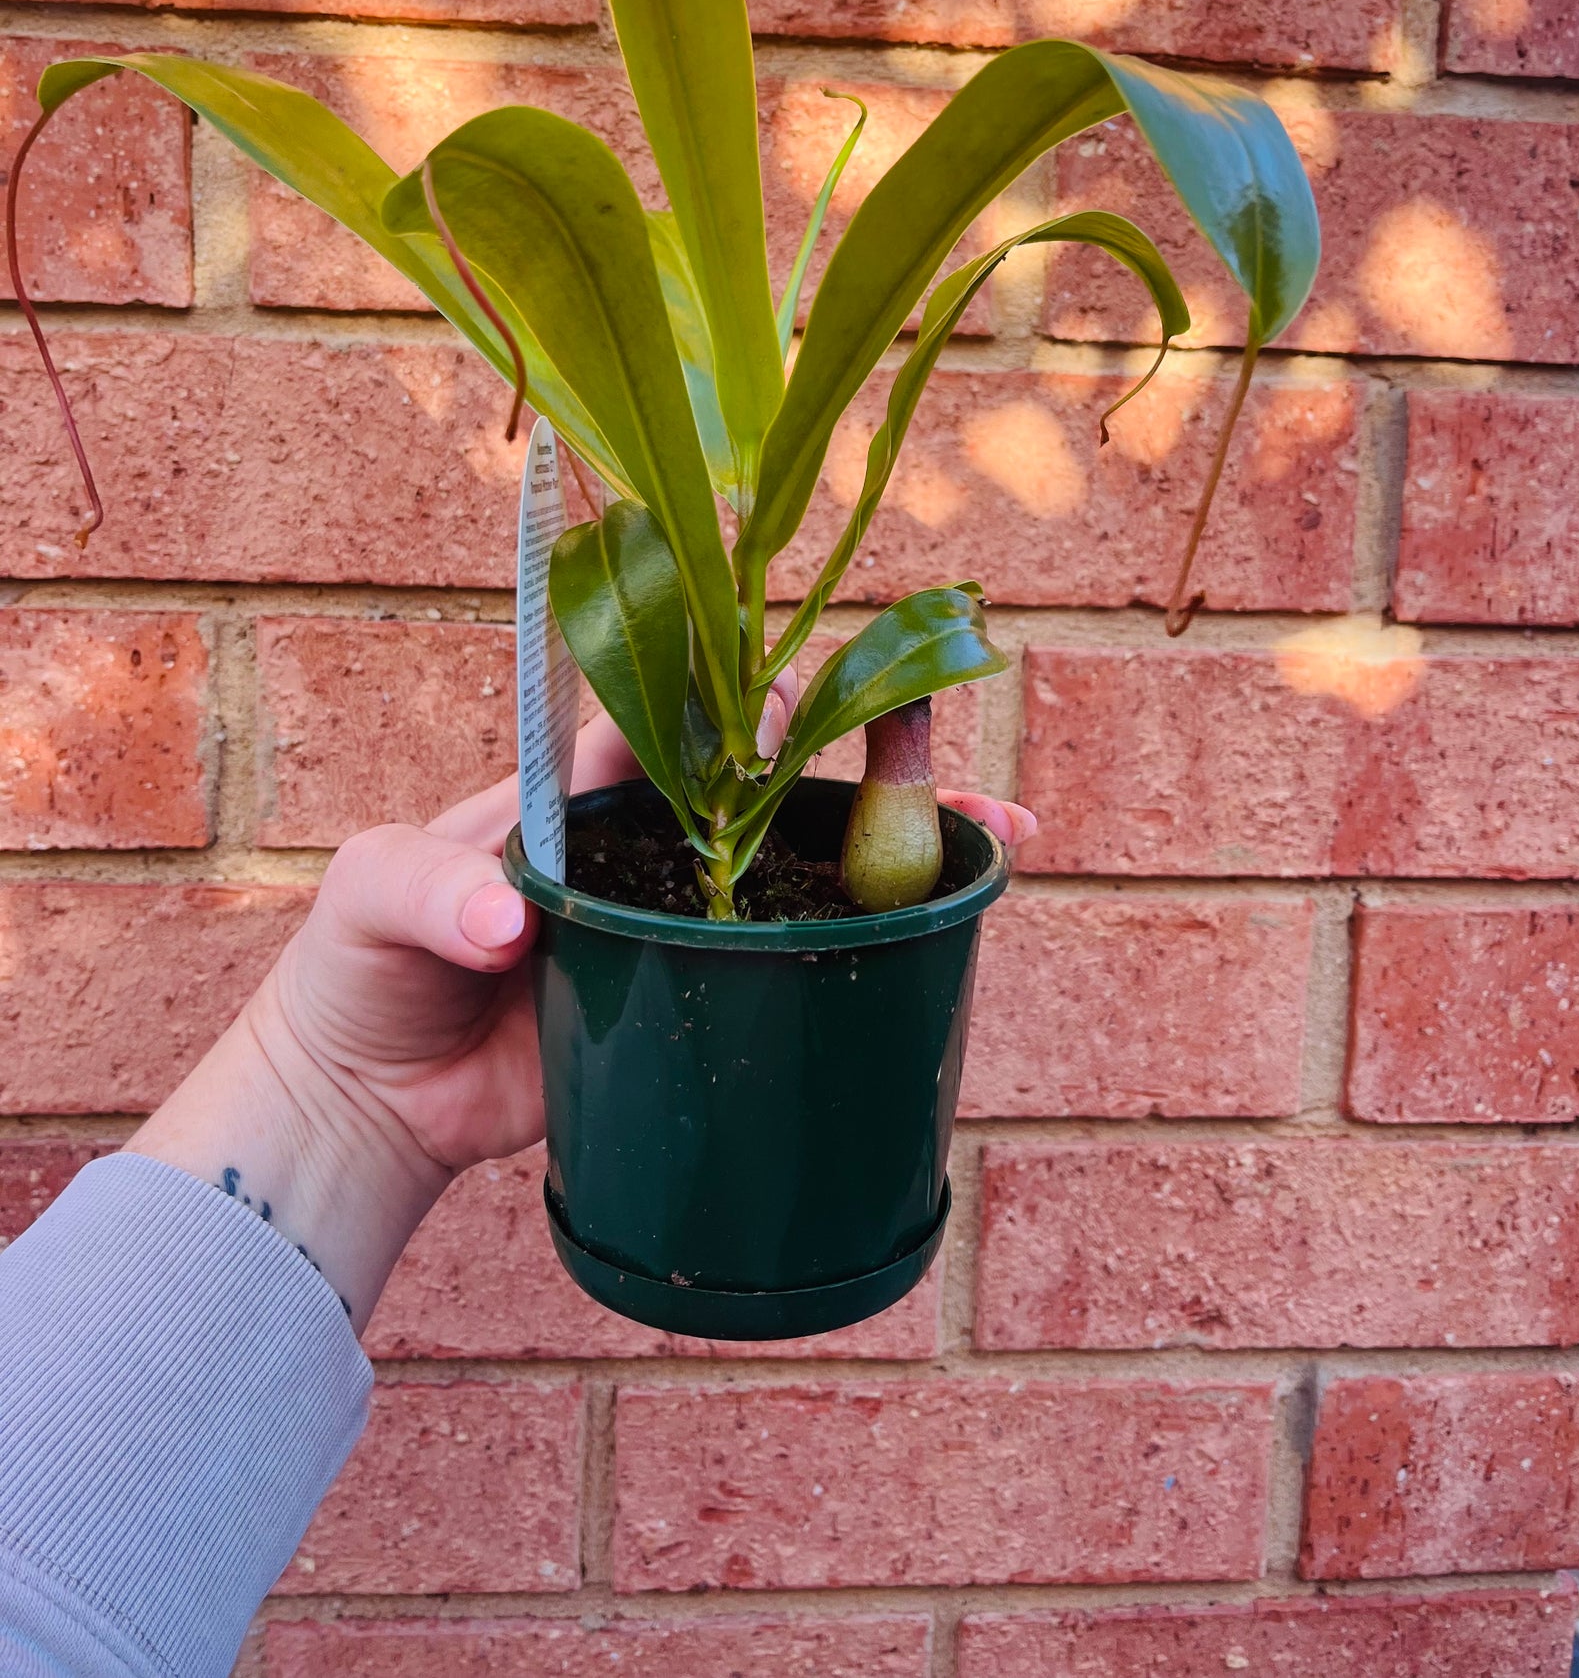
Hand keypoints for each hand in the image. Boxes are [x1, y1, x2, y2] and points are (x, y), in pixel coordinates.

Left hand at [127, 679, 1034, 1331]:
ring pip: (806, 864)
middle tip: (945, 759)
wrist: (371, 1099)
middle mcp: (647, 841)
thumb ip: (423, 888)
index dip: (735, 700)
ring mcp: (682, 920)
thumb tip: (504, 921)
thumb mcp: (365, 898)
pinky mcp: (699, 999)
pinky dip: (872, 946)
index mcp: (576, 792)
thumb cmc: (359, 967)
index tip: (787, 708)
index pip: (672, 719)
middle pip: (771, 780)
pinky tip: (946, 936)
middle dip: (861, 757)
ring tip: (998, 834)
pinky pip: (793, 964)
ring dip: (900, 842)